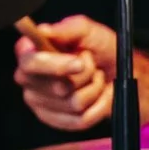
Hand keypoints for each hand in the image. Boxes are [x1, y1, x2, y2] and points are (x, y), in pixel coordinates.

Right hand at [12, 15, 116, 131]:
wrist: (120, 73)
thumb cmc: (101, 48)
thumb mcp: (87, 31)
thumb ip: (66, 28)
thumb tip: (44, 30)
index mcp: (30, 51)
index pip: (29, 62)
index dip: (55, 65)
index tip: (79, 62)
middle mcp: (28, 77)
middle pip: (56, 86)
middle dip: (83, 77)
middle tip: (91, 66)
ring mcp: (38, 101)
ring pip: (72, 103)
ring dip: (94, 90)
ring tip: (97, 80)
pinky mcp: (53, 119)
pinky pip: (80, 120)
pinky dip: (98, 108)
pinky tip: (99, 97)